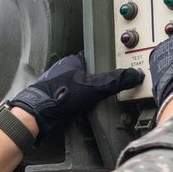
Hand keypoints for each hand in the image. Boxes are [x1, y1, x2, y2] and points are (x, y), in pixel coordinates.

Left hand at [8, 53, 143, 136]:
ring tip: (95, 101)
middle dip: (95, 81)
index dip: (105, 64)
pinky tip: (80, 109)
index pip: (95, 58)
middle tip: (106, 90)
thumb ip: (116, 81)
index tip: (114, 72)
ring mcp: (55, 83)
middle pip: (86, 72)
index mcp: (73, 60)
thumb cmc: (62, 95)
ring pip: (76, 85)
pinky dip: (75, 102)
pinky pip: (68, 97)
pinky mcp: (51, 97)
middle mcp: (63, 69)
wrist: (37, 113)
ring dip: (84, 93)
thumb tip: (135, 75)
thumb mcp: (95, 87)